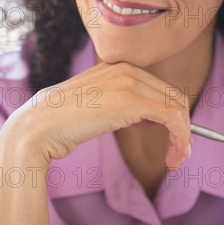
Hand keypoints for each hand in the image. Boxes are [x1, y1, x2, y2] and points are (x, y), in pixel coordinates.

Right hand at [0, 61, 190, 168]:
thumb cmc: (64, 119)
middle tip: (179, 152)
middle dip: (183, 126)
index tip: (174, 138)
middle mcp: (127, 68)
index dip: (173, 114)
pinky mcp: (132, 100)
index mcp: (119, 65)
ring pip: (177, 106)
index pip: (160, 87)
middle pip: (173, 95)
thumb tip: (148, 114)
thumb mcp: (98, 101)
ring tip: (176, 159)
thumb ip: (122, 100)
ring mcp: (130, 81)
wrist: (40, 124)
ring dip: (183, 135)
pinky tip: (172, 157)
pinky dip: (180, 137)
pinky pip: (172, 117)